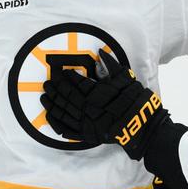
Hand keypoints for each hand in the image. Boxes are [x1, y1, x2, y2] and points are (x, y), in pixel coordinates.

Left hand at [40, 49, 168, 159]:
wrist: (143, 127)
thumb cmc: (135, 101)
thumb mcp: (126, 79)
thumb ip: (111, 65)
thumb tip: (100, 53)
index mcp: (97, 93)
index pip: (76, 82)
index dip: (67, 76)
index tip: (62, 72)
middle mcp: (89, 108)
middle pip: (66, 96)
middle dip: (55, 87)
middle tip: (48, 81)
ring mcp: (87, 123)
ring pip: (63, 111)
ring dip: (52, 102)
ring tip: (44, 95)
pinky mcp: (87, 135)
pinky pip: (66, 128)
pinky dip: (56, 121)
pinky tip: (49, 114)